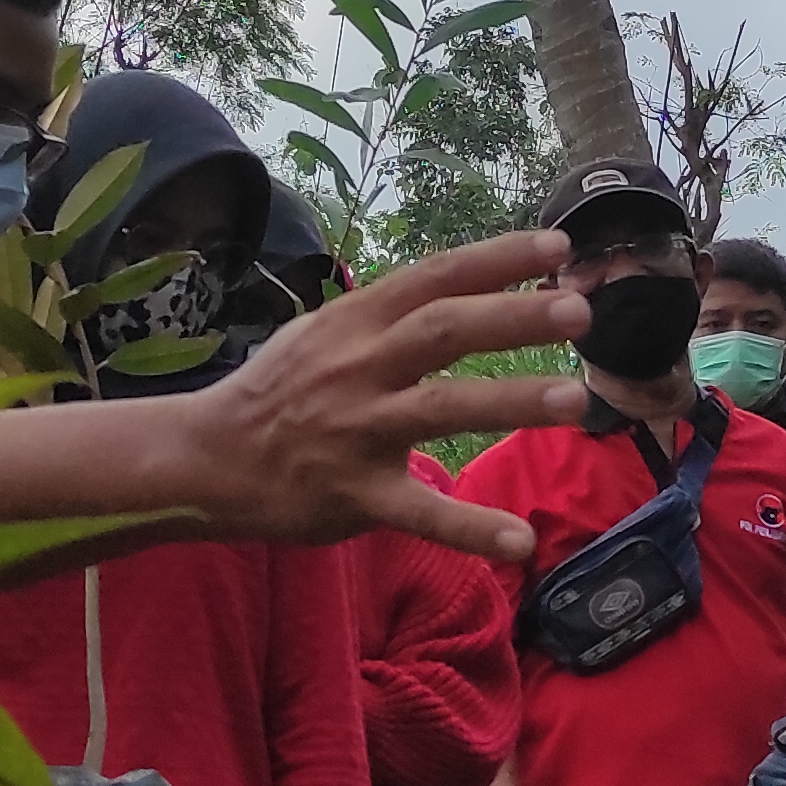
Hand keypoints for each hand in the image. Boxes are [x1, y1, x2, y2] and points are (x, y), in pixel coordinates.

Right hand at [177, 230, 588, 557]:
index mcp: (355, 321)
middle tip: (580, 309)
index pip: (434, 277)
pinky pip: (418, 513)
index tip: (558, 244)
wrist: (204, 459)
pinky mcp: (354, 494)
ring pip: (441, 409)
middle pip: (445, 330)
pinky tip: (519, 540)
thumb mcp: (324, 334)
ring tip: (574, 399)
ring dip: (510, 401)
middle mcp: (358, 366)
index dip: (496, 258)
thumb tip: (463, 285)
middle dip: (514, 317)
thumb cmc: (276, 393)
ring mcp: (356, 430)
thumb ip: (389, 315)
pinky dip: (469, 528)